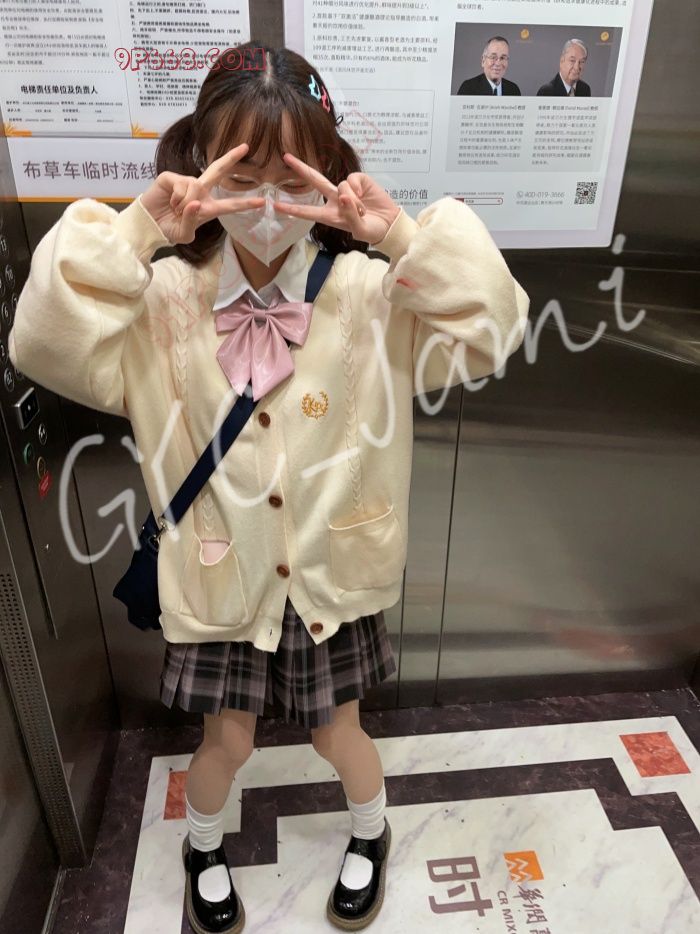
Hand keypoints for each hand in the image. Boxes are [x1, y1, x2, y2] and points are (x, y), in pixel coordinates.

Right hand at [140, 143, 265, 243]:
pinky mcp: (171, 177)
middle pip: (218, 171)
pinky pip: (182, 185)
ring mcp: (185, 182)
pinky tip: (170, 202)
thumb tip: (195, 202)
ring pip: (196, 185)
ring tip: (176, 210)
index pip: (229, 204)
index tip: (262, 202)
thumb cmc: (168, 229)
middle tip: (246, 147)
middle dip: (231, 158)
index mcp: (207, 207)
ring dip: (186, 202)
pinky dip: (177, 198)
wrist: (148, 225)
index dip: (244, 204)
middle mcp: (199, 191)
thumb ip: (191, 221)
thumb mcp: (184, 234)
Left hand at [271, 153, 401, 245]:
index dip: (291, 209)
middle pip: (315, 181)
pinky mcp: (359, 180)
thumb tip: (345, 195)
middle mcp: (335, 200)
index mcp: (330, 216)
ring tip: (362, 211)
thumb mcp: (360, 230)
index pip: (307, 212)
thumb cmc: (373, 230)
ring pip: (339, 185)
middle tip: (285, 157)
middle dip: (301, 168)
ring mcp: (347, 189)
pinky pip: (352, 179)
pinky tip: (365, 195)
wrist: (390, 223)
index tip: (275, 205)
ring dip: (352, 200)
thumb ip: (351, 215)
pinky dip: (357, 188)